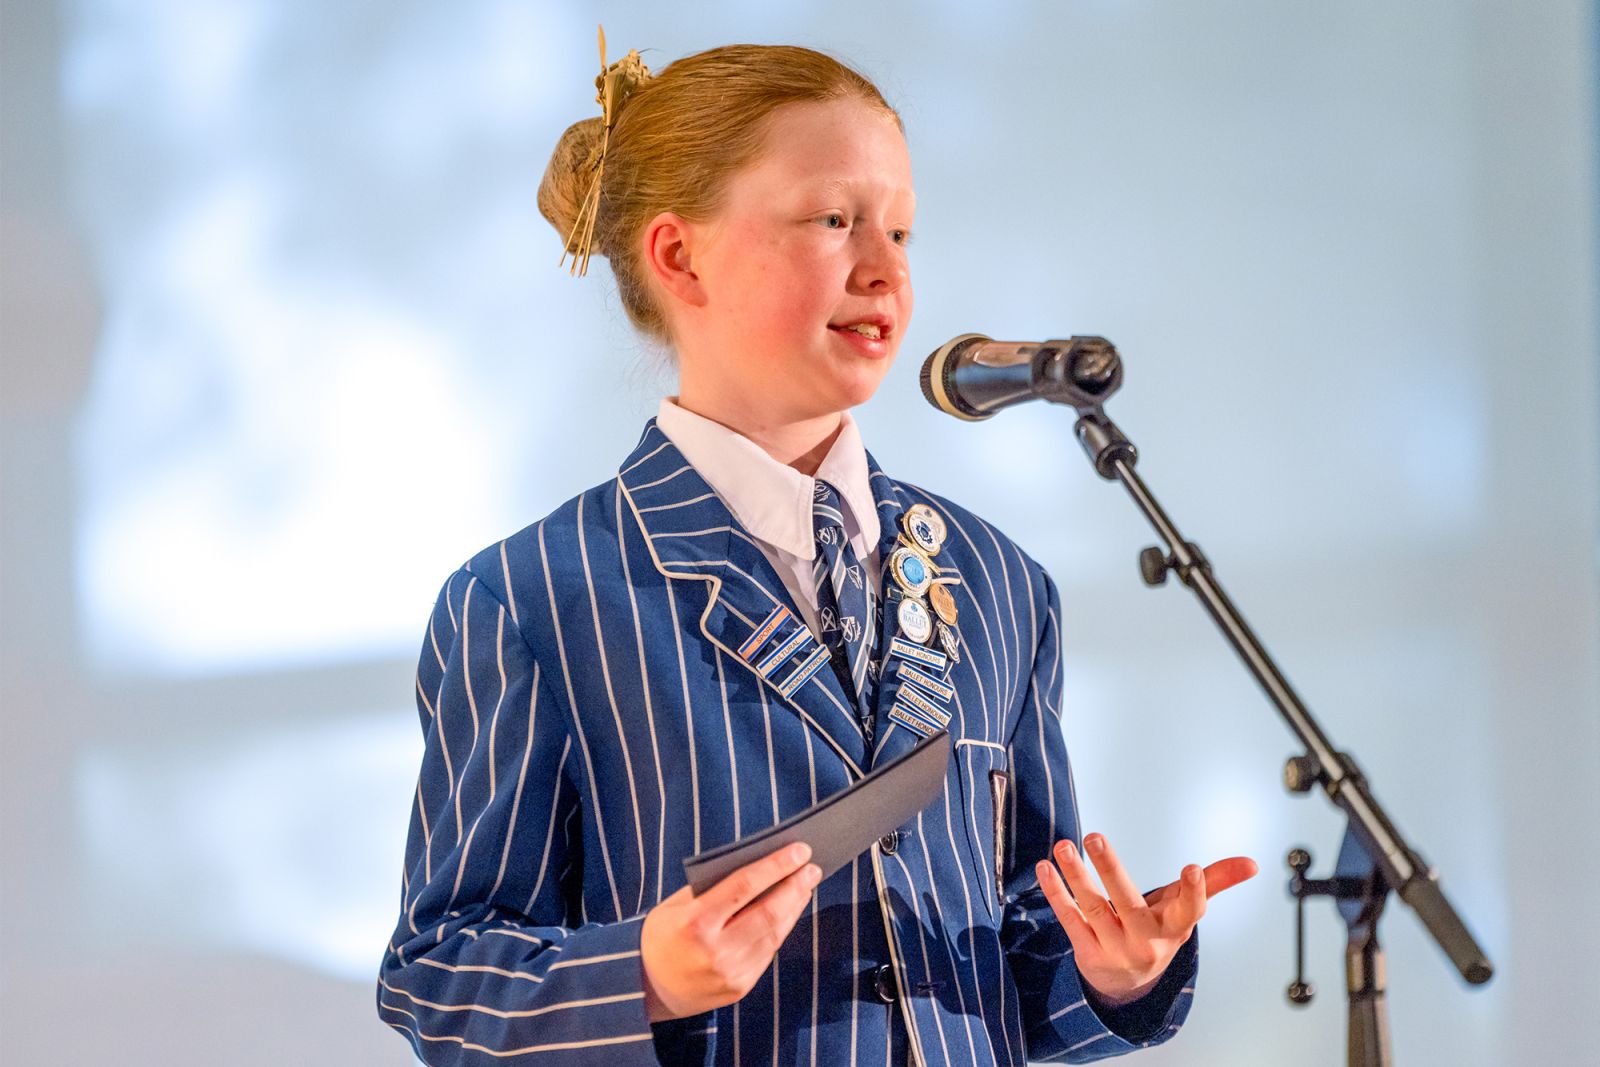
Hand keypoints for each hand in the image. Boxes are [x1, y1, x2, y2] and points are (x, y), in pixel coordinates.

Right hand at [641, 842, 821, 1021]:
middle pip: (768, 912)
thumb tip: (761, 868)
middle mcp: (715, 951)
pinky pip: (768, 953)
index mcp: (695, 922)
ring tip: (804, 887)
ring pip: (774, 934)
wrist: (645, 987)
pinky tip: (788, 913)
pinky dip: (781, 929)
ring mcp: (729, 973)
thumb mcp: (676, 904)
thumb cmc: (661, 935)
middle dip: (795, 887)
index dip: (777, 866)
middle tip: (812, 868)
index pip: (745, 886)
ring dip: (794, 907)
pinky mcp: (739, 988)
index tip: (800, 850)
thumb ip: (714, 888)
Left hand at [1035, 833, 1257, 1006]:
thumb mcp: (1184, 911)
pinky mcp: (1087, 952)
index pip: (1188, 911)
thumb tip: (1252, 863)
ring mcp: (1115, 949)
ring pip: (1094, 908)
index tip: (1191, 869)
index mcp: (1174, 928)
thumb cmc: (1158, 931)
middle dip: (1111, 870)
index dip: (1194, 892)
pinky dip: (1057, 893)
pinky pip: (1070, 919)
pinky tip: (1046, 868)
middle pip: (1129, 903)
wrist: (1129, 983)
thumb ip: (1215, 882)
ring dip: (1076, 876)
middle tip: (1095, 837)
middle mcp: (1146, 941)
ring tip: (1064, 846)